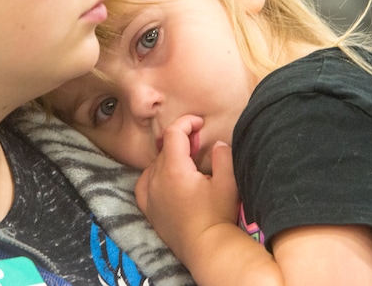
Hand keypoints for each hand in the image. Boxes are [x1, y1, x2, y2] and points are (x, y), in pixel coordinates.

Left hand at [135, 115, 239, 263]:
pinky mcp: (148, 209)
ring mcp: (149, 195)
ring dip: (169, 158)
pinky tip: (164, 179)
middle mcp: (156, 179)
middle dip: (181, 140)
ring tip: (186, 164)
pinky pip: (143, 183)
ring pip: (154, 164)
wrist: (207, 248)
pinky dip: (153, 175)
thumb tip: (218, 143)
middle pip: (165, 148)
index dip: (186, 122)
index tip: (200, 123)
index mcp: (174, 169)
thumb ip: (223, 156)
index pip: (173, 133)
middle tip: (199, 145)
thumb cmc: (218, 216)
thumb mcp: (228, 182)